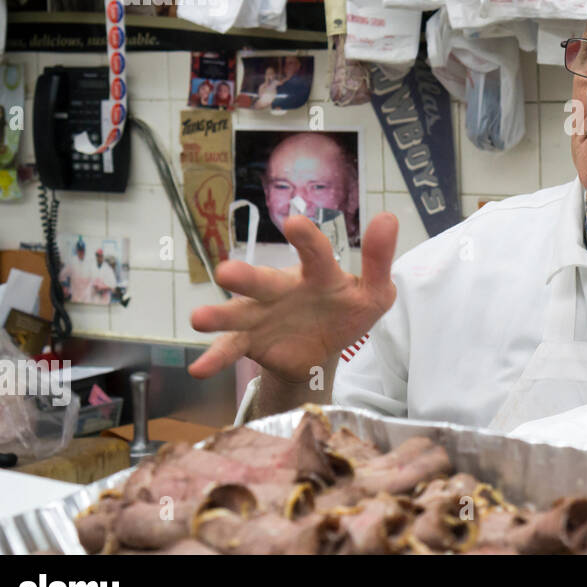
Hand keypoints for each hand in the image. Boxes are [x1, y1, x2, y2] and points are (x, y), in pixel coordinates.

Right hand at [187, 212, 398, 384]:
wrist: (322, 348)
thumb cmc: (347, 309)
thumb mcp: (373, 293)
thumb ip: (379, 261)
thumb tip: (388, 217)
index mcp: (316, 274)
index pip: (314, 255)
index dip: (307, 240)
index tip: (295, 223)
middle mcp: (283, 288)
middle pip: (263, 281)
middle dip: (245, 277)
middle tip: (225, 273)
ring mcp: (262, 313)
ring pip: (238, 312)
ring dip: (219, 316)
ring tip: (198, 320)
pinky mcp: (251, 340)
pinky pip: (231, 348)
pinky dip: (215, 357)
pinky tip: (199, 368)